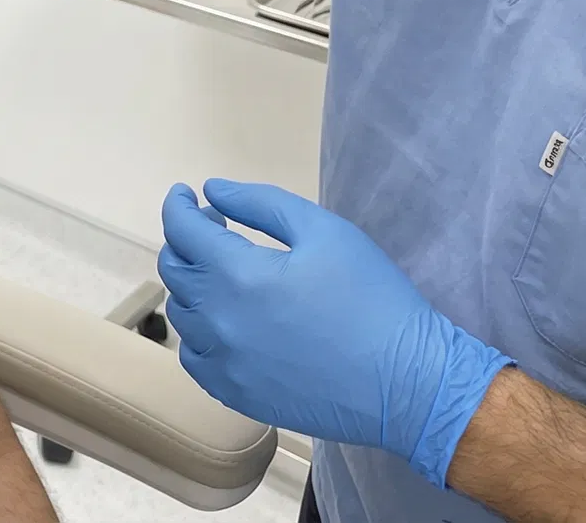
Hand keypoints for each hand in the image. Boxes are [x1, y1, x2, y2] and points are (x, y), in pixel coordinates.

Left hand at [158, 179, 511, 489]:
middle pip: (175, 270)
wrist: (410, 384)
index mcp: (236, 275)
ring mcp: (224, 363)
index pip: (181, 231)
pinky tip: (226, 321)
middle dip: (187, 240)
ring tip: (226, 273)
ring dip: (193, 284)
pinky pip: (195, 357)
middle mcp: (218, 320)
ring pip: (182, 313)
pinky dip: (199, 332)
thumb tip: (211, 190)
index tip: (186, 194)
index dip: (177, 205)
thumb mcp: (325, 231)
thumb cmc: (373, 299)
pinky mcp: (237, 394)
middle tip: (216, 228)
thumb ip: (259, 203)